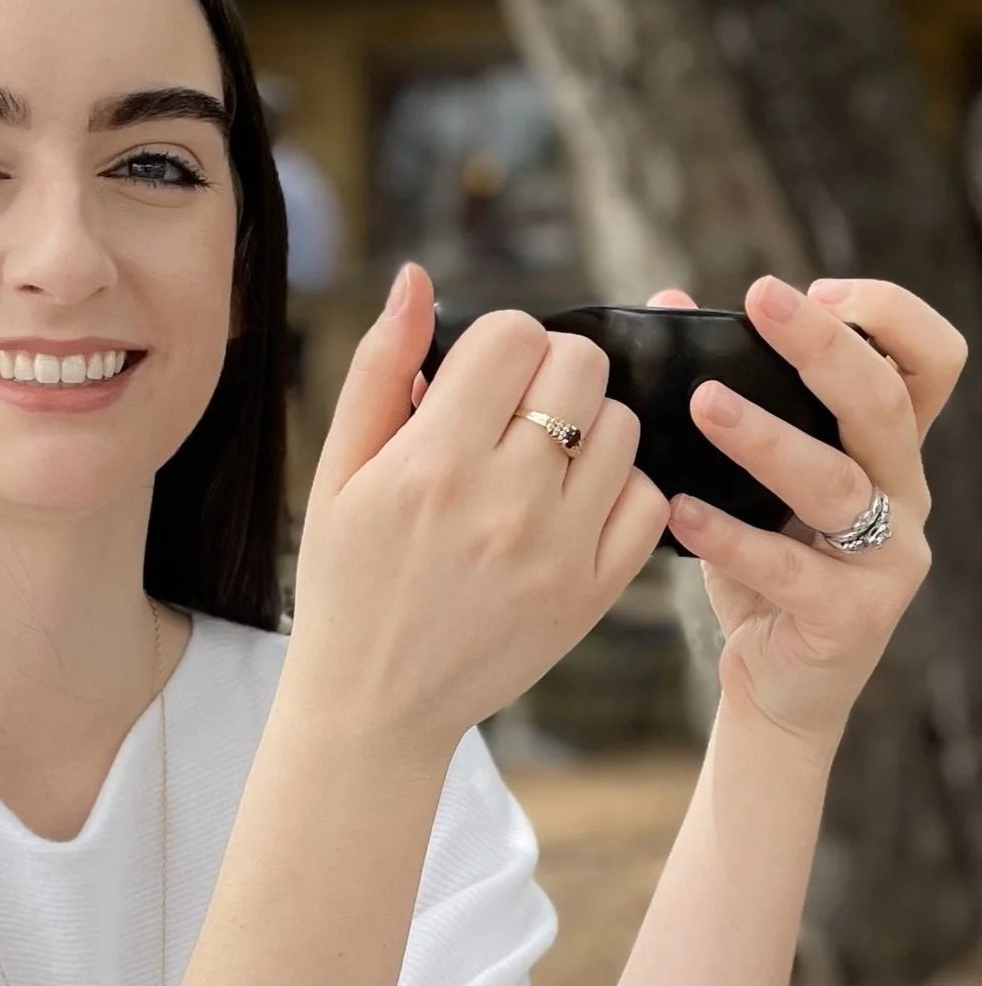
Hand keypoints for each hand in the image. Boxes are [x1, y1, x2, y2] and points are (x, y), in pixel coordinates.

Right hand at [287, 262, 668, 765]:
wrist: (374, 705)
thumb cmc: (347, 582)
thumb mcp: (338, 475)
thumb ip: (380, 371)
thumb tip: (416, 280)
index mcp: (432, 462)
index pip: (514, 335)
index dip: (499, 341)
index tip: (480, 376)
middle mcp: (502, 500)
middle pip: (582, 367)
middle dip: (550, 370)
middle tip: (516, 410)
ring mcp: (555, 550)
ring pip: (623, 426)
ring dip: (588, 426)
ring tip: (541, 460)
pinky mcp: (591, 593)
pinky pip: (646, 501)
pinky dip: (618, 489)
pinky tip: (572, 504)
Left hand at [652, 275, 966, 748]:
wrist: (776, 690)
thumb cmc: (762, 571)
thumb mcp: (743, 479)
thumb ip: (722, 396)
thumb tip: (667, 301)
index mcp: (886, 455)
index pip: (928, 362)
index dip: (887, 313)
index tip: (814, 291)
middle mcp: (902, 498)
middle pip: (885, 402)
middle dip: (824, 343)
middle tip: (761, 298)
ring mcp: (887, 561)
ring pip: (837, 482)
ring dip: (768, 437)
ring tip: (704, 403)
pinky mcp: (852, 618)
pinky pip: (789, 568)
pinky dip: (729, 537)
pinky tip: (680, 511)